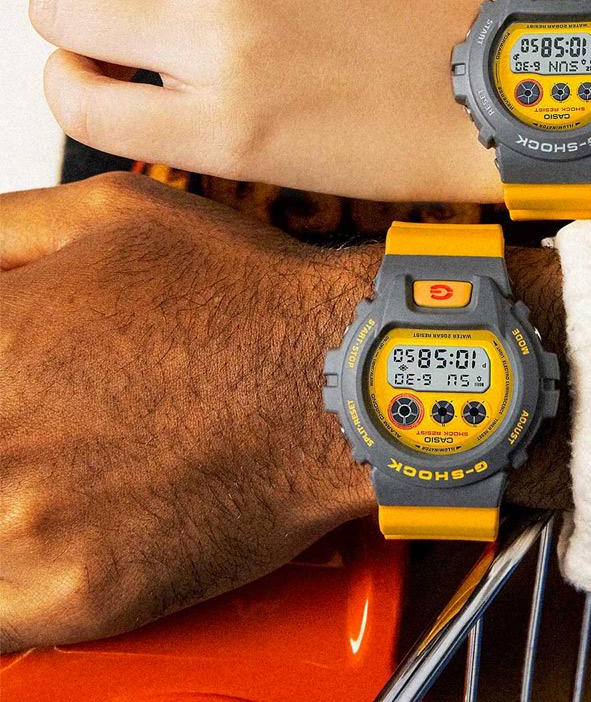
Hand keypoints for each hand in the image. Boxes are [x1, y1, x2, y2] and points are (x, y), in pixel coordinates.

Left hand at [0, 173, 568, 649]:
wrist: (342, 380)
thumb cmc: (245, 297)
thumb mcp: (112, 213)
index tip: (10, 388)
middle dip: (5, 432)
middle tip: (53, 425)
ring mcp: (25, 526)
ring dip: (10, 500)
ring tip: (71, 472)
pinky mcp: (75, 594)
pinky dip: (16, 571)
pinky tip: (63, 529)